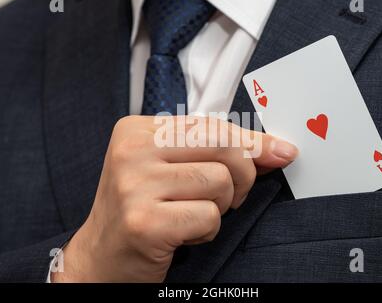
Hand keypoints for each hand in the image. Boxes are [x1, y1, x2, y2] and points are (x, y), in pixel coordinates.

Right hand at [51, 116, 297, 281]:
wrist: (102, 255)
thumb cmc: (144, 208)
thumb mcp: (173, 168)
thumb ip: (218, 152)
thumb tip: (278, 150)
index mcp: (137, 130)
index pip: (212, 125)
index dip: (251, 142)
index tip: (278, 153)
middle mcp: (132, 151)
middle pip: (222, 147)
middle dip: (242, 175)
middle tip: (228, 196)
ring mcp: (134, 185)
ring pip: (220, 183)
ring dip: (219, 207)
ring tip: (193, 214)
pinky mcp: (144, 222)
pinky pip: (208, 217)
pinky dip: (207, 230)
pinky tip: (184, 234)